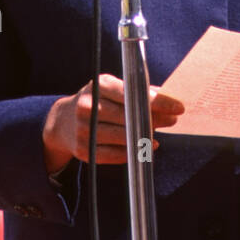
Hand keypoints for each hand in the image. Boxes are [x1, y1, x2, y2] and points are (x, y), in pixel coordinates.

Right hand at [43, 73, 183, 172]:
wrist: (62, 121)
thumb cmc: (97, 100)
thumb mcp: (112, 87)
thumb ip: (138, 91)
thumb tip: (167, 97)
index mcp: (99, 85)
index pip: (133, 93)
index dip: (158, 101)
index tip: (177, 106)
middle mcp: (88, 106)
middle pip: (129, 116)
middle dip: (155, 119)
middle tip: (172, 121)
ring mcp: (83, 129)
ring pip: (123, 136)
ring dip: (144, 137)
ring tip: (156, 135)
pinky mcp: (83, 150)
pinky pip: (113, 155)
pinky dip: (131, 152)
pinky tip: (143, 148)